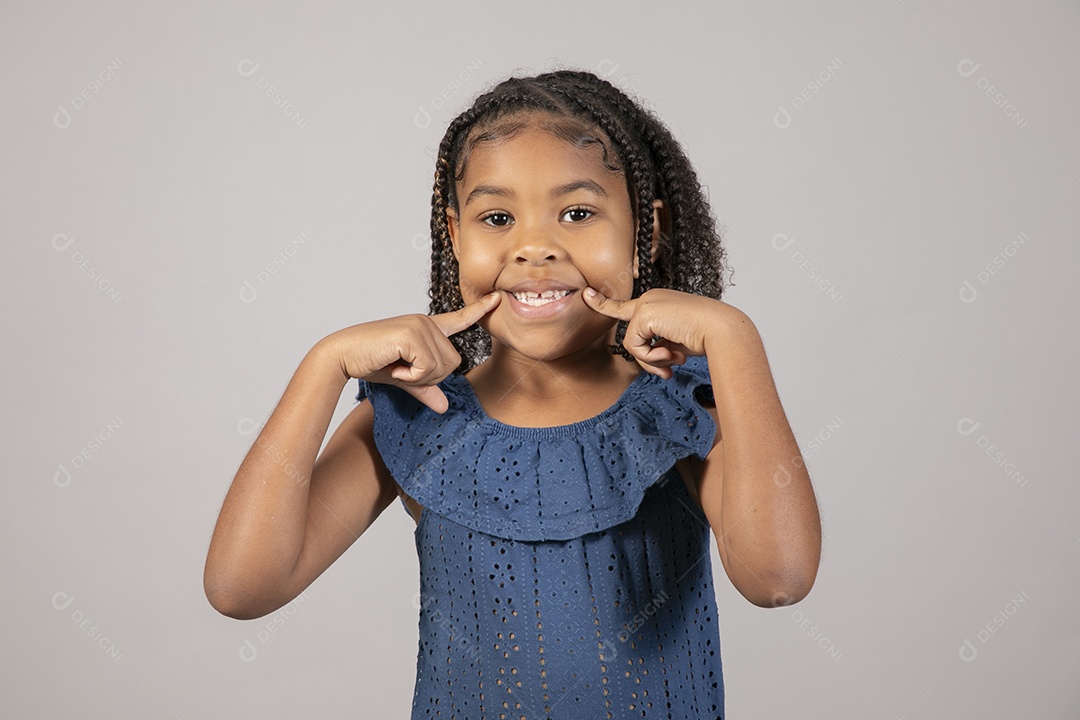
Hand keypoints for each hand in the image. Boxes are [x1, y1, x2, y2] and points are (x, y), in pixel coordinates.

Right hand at [324, 292, 500, 412]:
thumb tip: (444, 408)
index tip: (497, 298)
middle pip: (453, 363)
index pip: (459, 319)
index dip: (479, 310)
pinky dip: (410, 375)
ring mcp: (420, 325)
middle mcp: (426, 322)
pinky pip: (427, 367)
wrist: (342, 356)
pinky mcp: (412, 334)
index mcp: (426, 327)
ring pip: (442, 367)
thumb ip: (426, 389)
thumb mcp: (404, 378)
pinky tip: (393, 366)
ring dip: (417, 377)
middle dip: (429, 376)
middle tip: (402, 369)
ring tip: (395, 365)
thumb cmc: (370, 362)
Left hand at [583, 286, 735, 378]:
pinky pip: (635, 347)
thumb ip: (660, 346)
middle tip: (668, 368)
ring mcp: (646, 304)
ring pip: (632, 344)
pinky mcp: (645, 314)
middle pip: (631, 336)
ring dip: (652, 360)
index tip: (586, 294)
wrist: (722, 330)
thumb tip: (652, 360)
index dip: (604, 303)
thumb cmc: (708, 336)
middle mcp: (650, 298)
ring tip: (674, 359)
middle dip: (647, 358)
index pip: (626, 306)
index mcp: (659, 302)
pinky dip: (651, 358)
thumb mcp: (678, 341)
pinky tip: (671, 354)